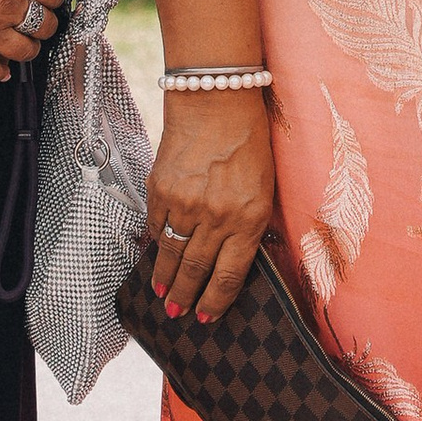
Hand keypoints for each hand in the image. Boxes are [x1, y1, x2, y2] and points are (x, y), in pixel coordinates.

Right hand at [147, 87, 275, 322]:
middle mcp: (216, 218)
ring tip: (163, 296)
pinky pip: (157, 228)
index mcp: (249, 219)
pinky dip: (157, 245)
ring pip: (172, 255)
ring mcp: (185, 205)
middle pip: (197, 271)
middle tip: (179, 314)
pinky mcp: (161, 190)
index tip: (207, 318)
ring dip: (167, 280)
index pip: (229, 275)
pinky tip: (157, 257)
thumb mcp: (264, 189)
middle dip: (187, 297)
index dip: (216, 302)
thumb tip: (230, 258)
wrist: (216, 101)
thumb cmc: (250, 143)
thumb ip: (249, 225)